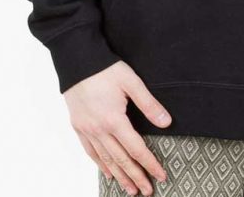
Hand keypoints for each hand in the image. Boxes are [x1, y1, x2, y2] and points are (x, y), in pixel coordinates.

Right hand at [64, 60, 170, 195]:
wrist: (77, 60)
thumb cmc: (106, 68)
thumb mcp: (132, 82)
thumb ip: (149, 104)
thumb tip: (167, 122)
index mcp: (114, 120)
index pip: (136, 149)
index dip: (149, 164)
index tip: (161, 176)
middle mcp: (99, 129)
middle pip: (121, 159)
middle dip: (136, 177)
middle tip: (147, 191)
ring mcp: (87, 129)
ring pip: (105, 159)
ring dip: (119, 176)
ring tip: (130, 190)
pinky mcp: (78, 126)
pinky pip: (90, 151)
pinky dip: (100, 164)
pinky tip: (108, 173)